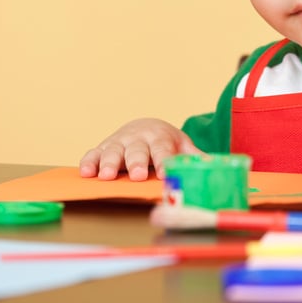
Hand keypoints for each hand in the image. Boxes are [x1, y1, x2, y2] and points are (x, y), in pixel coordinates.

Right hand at [78, 118, 201, 180]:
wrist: (145, 126)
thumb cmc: (165, 142)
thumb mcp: (181, 145)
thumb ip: (194, 157)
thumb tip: (214, 167)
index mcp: (160, 138)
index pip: (163, 149)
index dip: (164, 161)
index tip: (164, 173)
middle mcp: (138, 139)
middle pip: (137, 150)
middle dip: (136, 162)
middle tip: (136, 175)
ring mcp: (119, 143)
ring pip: (113, 152)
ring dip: (109, 163)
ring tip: (107, 176)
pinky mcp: (103, 147)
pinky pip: (93, 154)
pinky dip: (89, 162)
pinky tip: (86, 173)